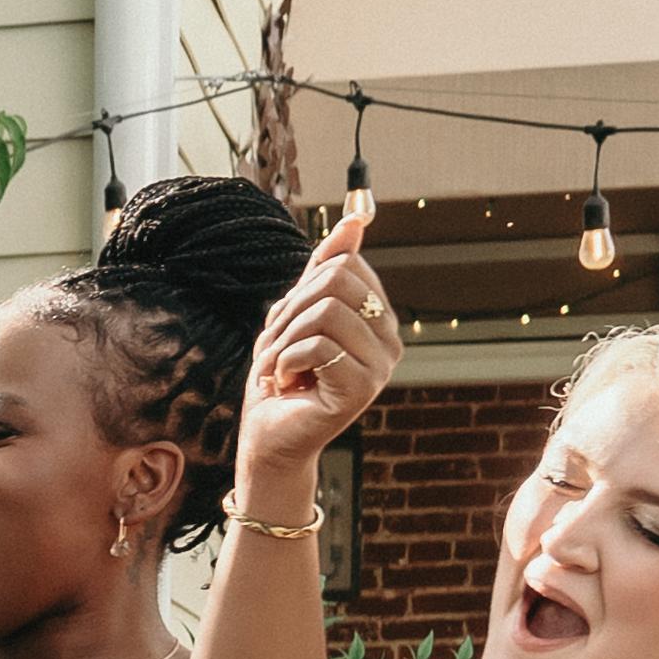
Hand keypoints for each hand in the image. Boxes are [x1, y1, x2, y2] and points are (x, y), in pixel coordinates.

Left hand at [236, 196, 391, 503]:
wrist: (269, 438)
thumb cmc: (281, 377)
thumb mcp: (296, 314)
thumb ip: (323, 270)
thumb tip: (354, 220)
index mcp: (379, 319)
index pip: (345, 264)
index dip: (302, 288)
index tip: (290, 326)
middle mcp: (389, 341)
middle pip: (335, 281)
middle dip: (291, 312)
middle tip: (280, 348)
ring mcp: (380, 367)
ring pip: (323, 312)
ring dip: (284, 340)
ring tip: (281, 368)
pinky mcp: (361, 390)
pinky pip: (316, 347)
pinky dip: (285, 362)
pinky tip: (287, 386)